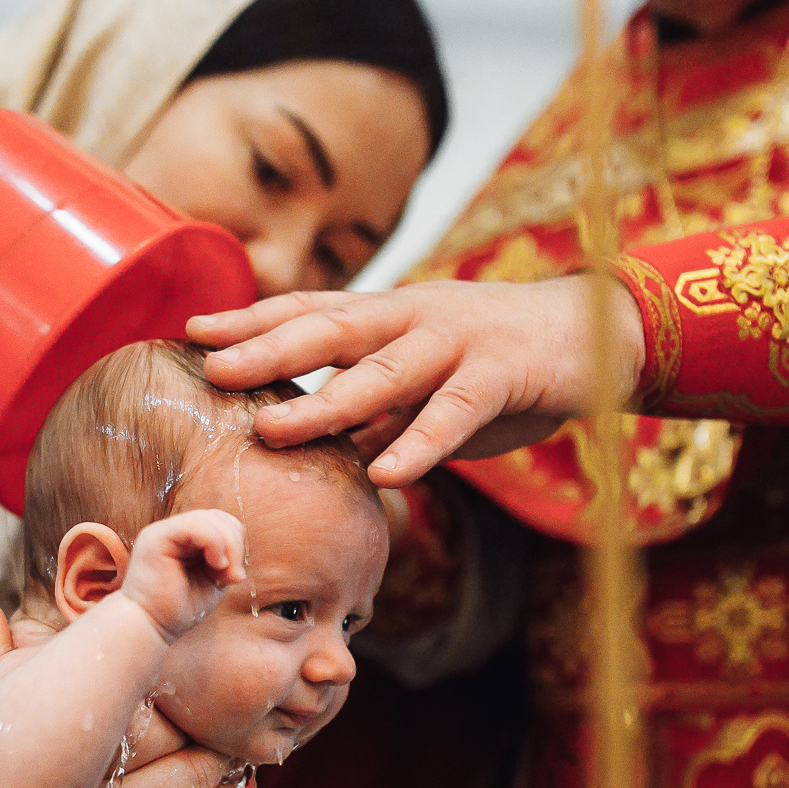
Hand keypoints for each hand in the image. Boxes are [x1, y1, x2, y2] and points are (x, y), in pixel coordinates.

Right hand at [120, 509, 246, 640]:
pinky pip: (195, 525)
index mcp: (184, 540)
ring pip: (208, 518)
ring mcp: (163, 531)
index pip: (220, 523)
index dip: (236, 543)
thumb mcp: (212, 583)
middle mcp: (172, 532)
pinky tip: (216, 564)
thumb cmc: (178, 610)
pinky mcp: (157, 537)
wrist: (151, 626)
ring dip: (228, 544)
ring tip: (224, 572)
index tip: (235, 576)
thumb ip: (226, 564)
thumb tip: (239, 562)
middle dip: (235, 544)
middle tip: (234, 576)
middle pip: (217, 516)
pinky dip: (214, 542)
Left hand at [187, 276, 641, 487]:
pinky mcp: (501, 374)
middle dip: (267, 349)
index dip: (252, 320)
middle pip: (328, 330)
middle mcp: (412, 318)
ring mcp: (456, 342)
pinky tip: (387, 476)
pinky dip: (419, 444)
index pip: (308, 311)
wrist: (596, 335)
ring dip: (325, 401)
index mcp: (389, 315)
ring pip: (381, 372)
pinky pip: (454, 414)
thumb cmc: (499, 364)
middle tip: (210, 369)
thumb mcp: (424, 387)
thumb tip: (318, 452)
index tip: (193, 330)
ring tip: (272, 428)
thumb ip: (373, 415)